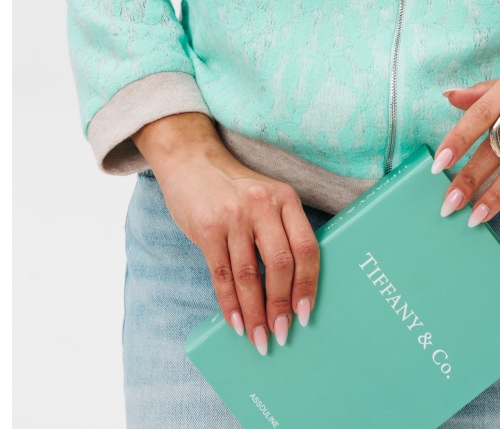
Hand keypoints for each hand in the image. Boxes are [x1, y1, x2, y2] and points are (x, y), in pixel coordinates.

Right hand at [131, 112, 319, 354]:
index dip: (308, 284)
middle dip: (281, 306)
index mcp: (285, 198)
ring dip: (255, 313)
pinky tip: (235, 323)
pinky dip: (230, 304)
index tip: (306, 314)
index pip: (307, 247)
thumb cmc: (233, 188)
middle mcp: (263, 205)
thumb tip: (291, 288)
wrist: (190, 160)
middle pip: (281, 264)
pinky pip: (222, 275)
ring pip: (249, 275)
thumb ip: (279, 230)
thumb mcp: (265, 198)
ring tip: (258, 339)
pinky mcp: (207, 228)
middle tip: (281, 334)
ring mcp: (234, 216)